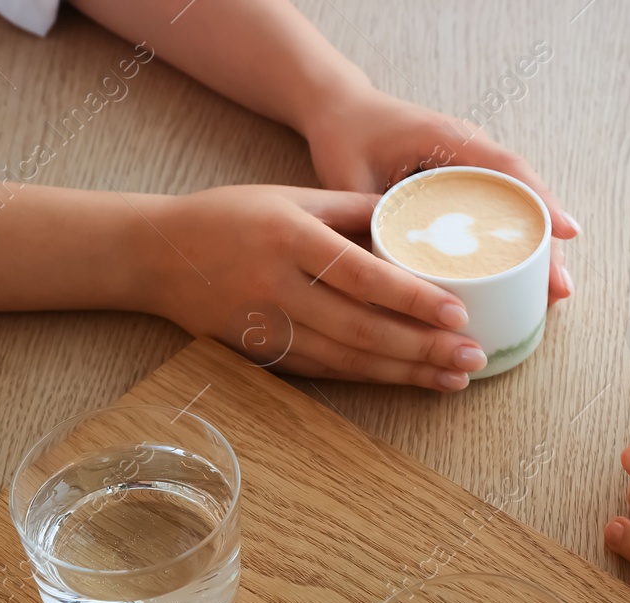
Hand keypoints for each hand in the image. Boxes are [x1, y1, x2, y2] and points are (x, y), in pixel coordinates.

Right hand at [140, 185, 483, 389]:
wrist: (156, 254)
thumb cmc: (230, 215)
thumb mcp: (290, 195)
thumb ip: (353, 208)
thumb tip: (418, 219)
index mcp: (290, 237)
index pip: (362, 275)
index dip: (413, 299)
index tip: (458, 314)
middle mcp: (278, 286)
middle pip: (362, 328)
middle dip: (424, 349)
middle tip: (474, 358)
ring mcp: (268, 326)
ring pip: (348, 359)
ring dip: (407, 372)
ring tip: (455, 378)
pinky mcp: (263, 354)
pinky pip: (327, 371)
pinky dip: (373, 379)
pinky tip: (410, 380)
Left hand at [301, 86, 579, 302]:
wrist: (341, 110)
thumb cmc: (346, 135)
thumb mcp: (348, 175)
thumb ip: (365, 218)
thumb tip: (383, 277)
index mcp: (450, 139)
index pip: (507, 169)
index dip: (540, 202)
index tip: (567, 232)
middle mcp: (471, 150)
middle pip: (524, 196)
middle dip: (548, 242)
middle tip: (560, 288)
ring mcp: (473, 168)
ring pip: (518, 208)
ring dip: (537, 249)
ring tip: (553, 293)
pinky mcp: (466, 186)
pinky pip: (501, 214)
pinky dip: (516, 245)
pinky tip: (525, 280)